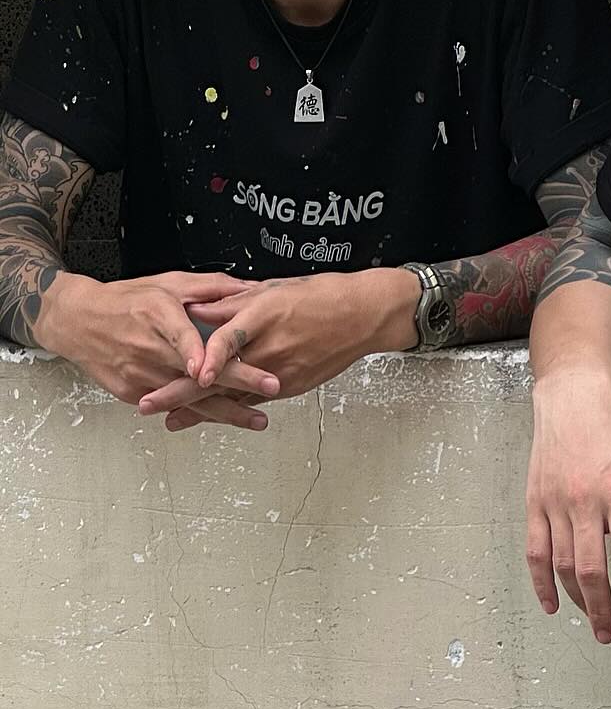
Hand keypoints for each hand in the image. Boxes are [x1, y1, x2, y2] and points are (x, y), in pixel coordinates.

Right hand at [34, 269, 276, 430]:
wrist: (79, 322)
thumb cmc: (127, 300)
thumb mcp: (169, 283)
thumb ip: (211, 287)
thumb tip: (249, 286)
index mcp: (158, 315)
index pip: (182, 336)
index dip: (197, 352)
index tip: (214, 367)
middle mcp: (149, 348)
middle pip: (195, 372)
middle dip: (235, 382)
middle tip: (270, 387)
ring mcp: (140, 375)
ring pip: (186, 397)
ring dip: (223, 410)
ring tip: (255, 419)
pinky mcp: (133, 392)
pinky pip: (171, 404)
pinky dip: (197, 411)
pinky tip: (225, 418)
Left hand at [138, 267, 415, 431]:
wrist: (364, 316)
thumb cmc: (324, 295)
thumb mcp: (275, 289)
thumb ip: (232, 302)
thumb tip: (196, 306)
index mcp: (267, 316)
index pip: (230, 339)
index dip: (207, 356)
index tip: (189, 371)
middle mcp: (272, 348)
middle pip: (221, 375)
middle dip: (181, 392)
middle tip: (149, 403)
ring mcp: (282, 371)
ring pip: (234, 395)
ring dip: (201, 408)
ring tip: (170, 420)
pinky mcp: (291, 385)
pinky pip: (254, 400)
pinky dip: (230, 408)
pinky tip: (211, 415)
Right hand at [526, 368, 610, 642]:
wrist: (572, 399)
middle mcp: (585, 500)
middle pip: (592, 568)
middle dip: (603, 609)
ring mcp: (555, 503)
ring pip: (563, 565)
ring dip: (577, 600)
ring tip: (593, 620)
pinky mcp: (534, 502)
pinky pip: (534, 552)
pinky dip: (541, 582)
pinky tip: (553, 603)